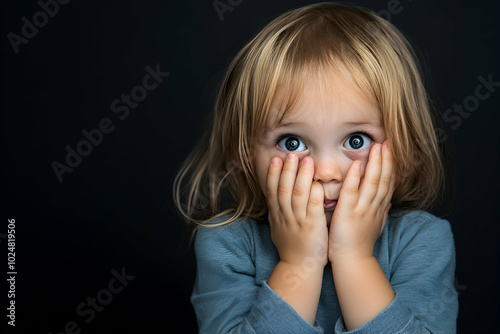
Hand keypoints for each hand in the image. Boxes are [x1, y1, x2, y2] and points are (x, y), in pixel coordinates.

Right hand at [266, 153, 328, 267]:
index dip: (273, 174)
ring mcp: (299, 221)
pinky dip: (315, 194)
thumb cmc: (291, 248)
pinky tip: (318, 183)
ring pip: (299, 195)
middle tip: (291, 154)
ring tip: (306, 160)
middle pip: (284, 189)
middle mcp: (286, 216)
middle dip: (287, 170)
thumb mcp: (277, 228)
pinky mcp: (313, 227)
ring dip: (302, 176)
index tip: (275, 159)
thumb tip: (272, 197)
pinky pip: (313, 208)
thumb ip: (276, 211)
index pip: (272, 190)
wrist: (299, 268)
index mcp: (277, 215)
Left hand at [328, 140, 394, 260]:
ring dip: (375, 164)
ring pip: (372, 183)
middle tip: (388, 142)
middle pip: (384, 179)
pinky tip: (356, 164)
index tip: (393, 151)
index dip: (391, 166)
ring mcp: (362, 209)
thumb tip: (388, 201)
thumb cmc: (360, 244)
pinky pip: (352, 192)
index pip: (388, 183)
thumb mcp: (375, 225)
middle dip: (386, 160)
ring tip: (377, 146)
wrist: (352, 261)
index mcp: (378, 208)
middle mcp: (373, 207)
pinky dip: (355, 178)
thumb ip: (381, 211)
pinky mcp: (348, 213)